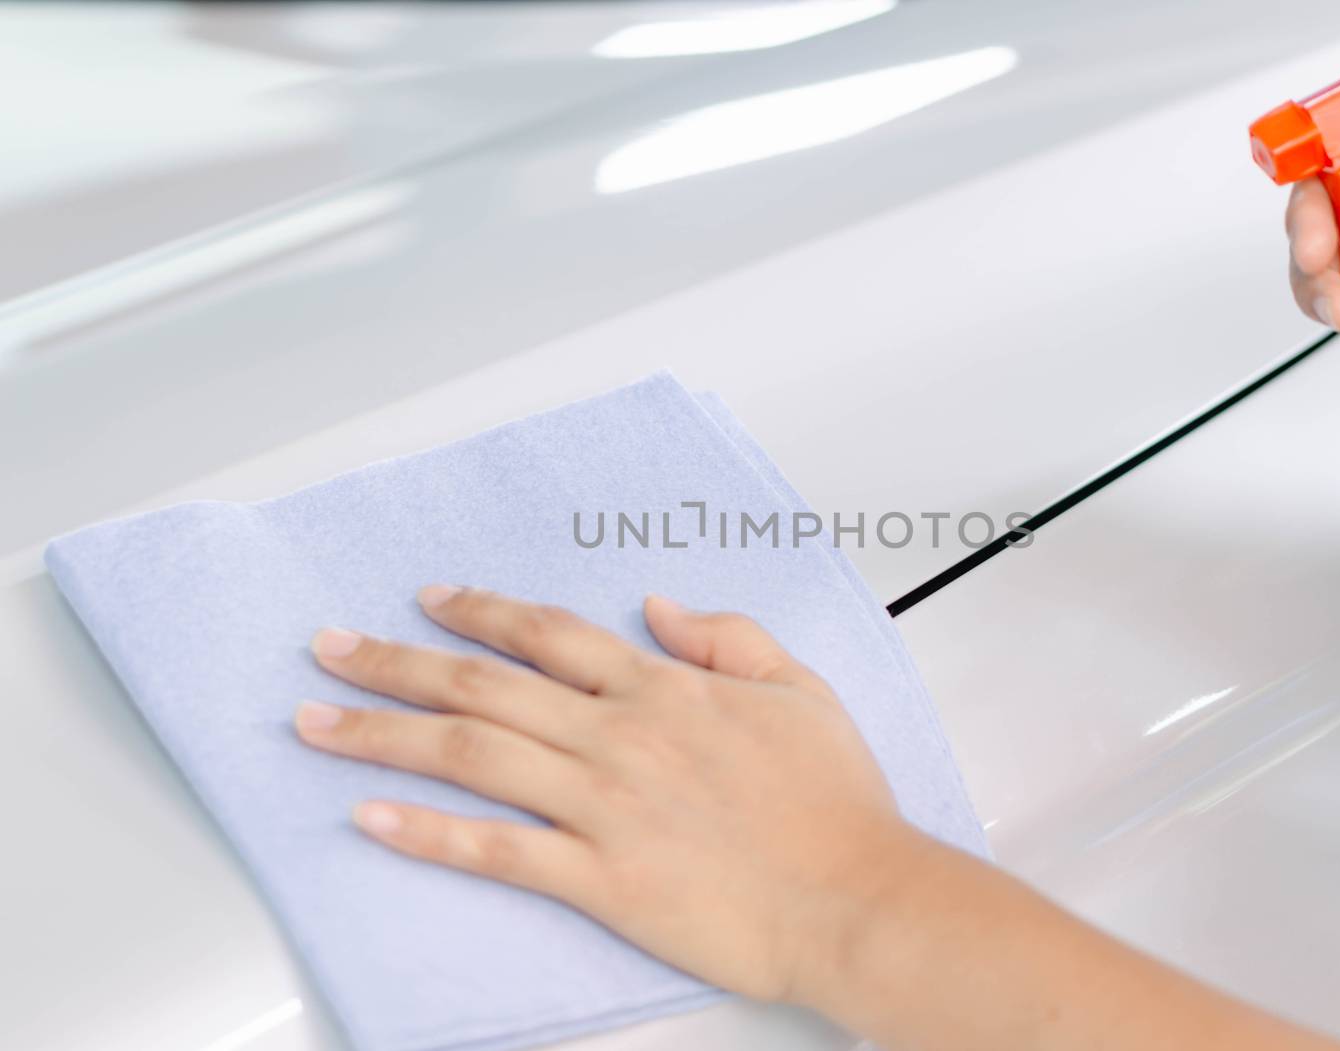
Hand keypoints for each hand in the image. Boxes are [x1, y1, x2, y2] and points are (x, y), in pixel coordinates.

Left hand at [295, 588, 916, 1002]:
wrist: (857, 897)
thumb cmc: (836, 804)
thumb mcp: (799, 689)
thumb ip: (726, 637)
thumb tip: (659, 606)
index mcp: (663, 690)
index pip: (549, 634)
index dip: (480, 612)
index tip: (429, 600)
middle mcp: (620, 737)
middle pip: (485, 684)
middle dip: (395, 661)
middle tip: (329, 647)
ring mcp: (605, 807)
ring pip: (473, 755)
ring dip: (384, 733)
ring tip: (316, 722)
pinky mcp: (602, 880)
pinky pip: (499, 851)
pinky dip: (430, 835)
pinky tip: (373, 820)